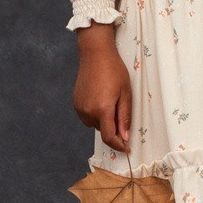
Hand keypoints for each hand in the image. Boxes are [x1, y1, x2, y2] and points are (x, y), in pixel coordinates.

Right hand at [73, 23, 131, 152]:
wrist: (95, 54)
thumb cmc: (114, 71)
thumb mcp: (125, 93)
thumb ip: (124, 117)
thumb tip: (125, 137)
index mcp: (102, 109)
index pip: (110, 137)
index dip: (119, 145)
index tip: (127, 148)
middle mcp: (88, 111)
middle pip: (103, 130)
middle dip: (114, 128)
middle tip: (121, 110)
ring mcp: (80, 108)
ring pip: (95, 124)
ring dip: (104, 121)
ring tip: (111, 101)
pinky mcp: (75, 103)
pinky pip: (87, 116)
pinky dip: (96, 114)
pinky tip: (101, 99)